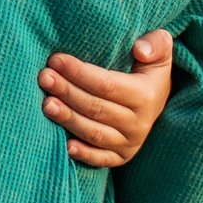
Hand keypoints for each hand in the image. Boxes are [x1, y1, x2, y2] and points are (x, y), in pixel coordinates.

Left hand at [39, 29, 174, 166]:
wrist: (156, 100)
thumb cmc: (148, 68)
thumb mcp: (159, 51)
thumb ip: (156, 43)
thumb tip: (140, 50)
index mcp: (146, 96)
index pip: (107, 85)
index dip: (80, 73)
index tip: (55, 59)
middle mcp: (139, 123)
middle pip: (96, 108)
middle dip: (67, 92)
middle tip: (43, 77)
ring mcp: (130, 143)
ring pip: (95, 133)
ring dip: (69, 119)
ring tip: (45, 104)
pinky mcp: (120, 157)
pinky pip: (101, 159)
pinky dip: (84, 154)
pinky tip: (65, 146)